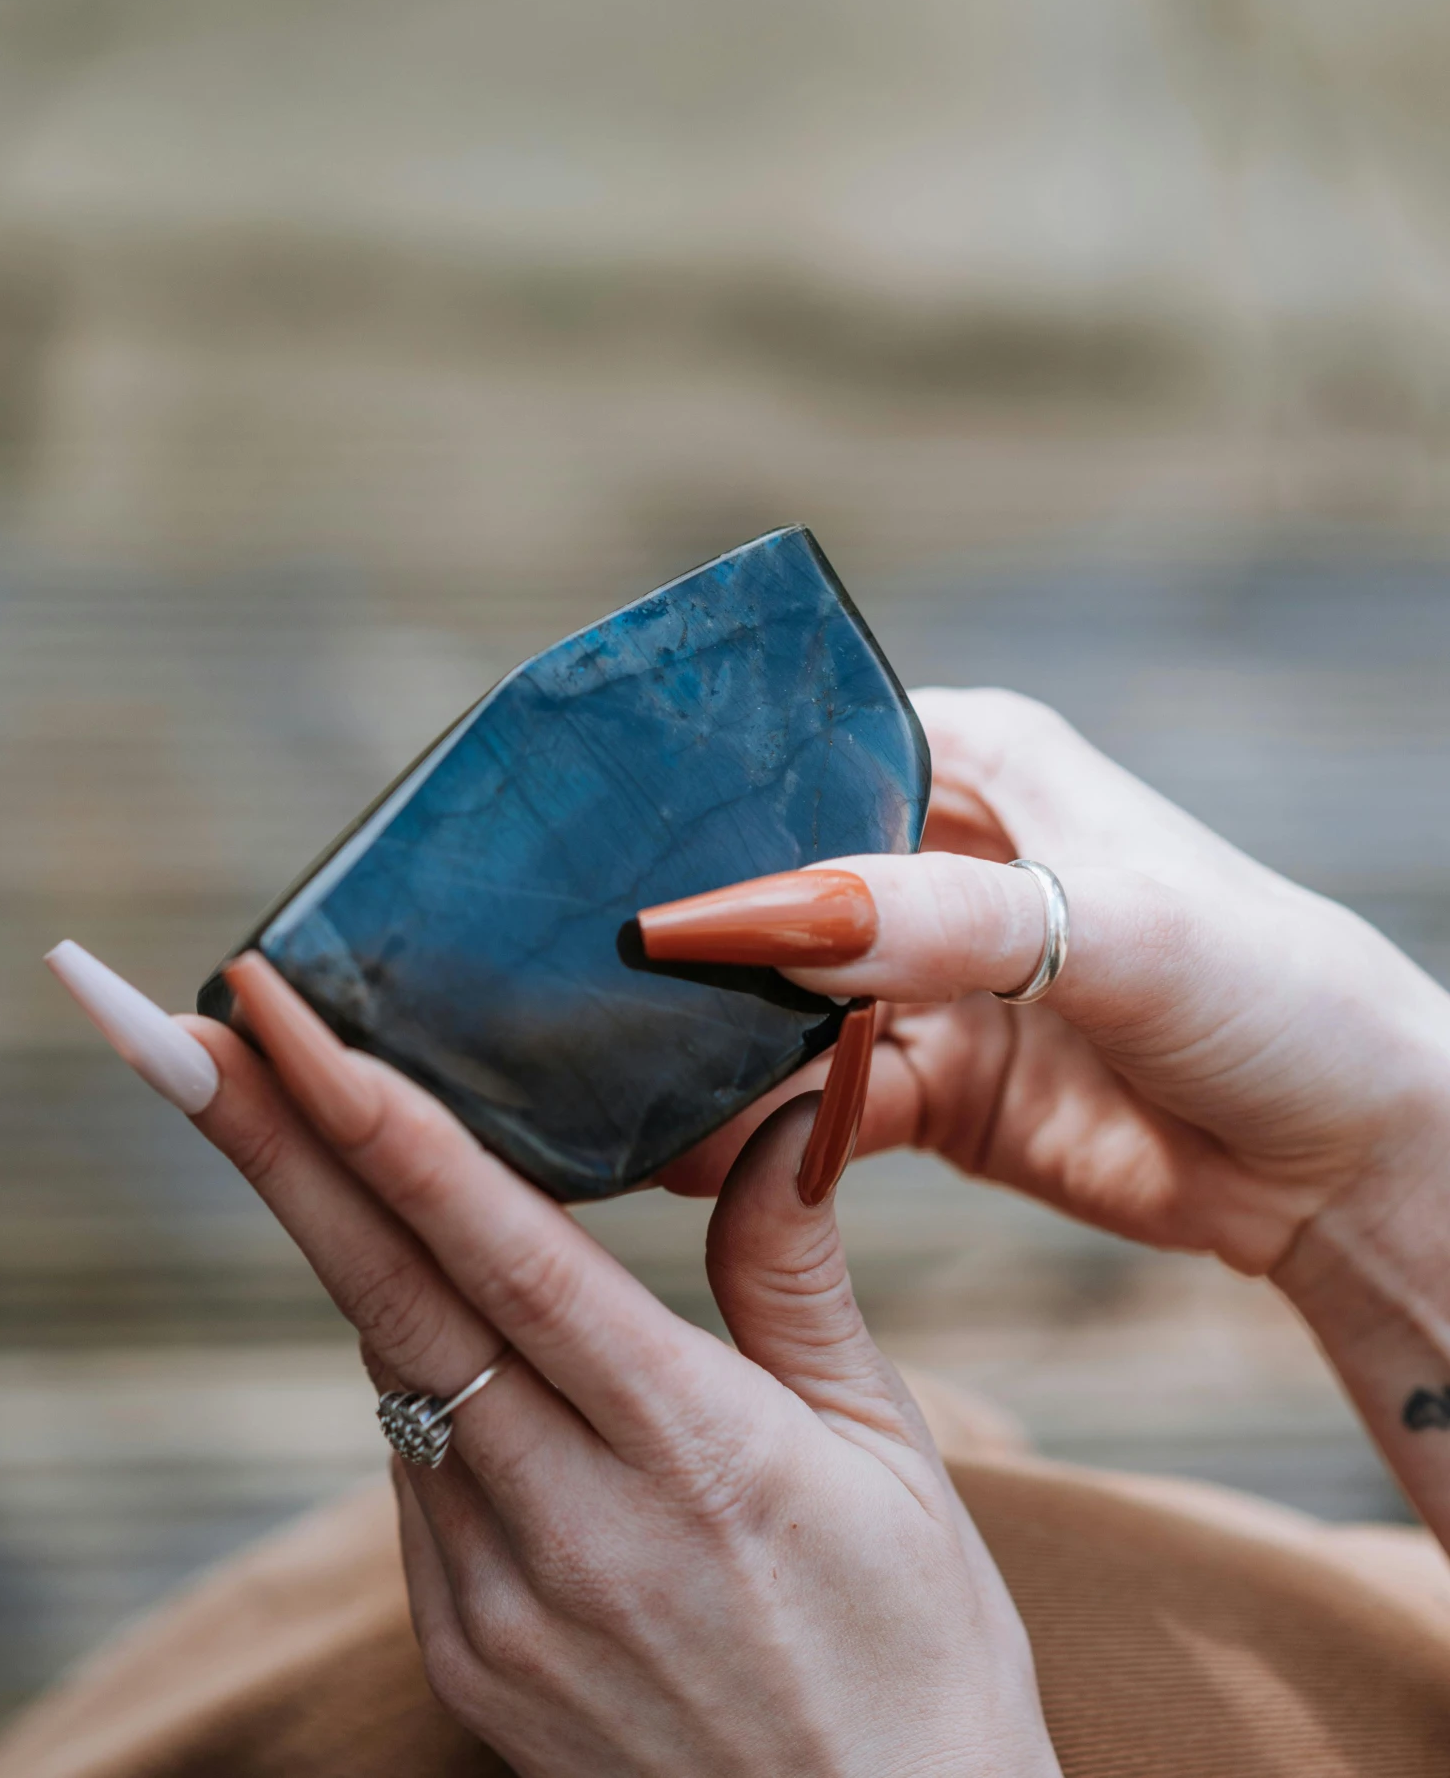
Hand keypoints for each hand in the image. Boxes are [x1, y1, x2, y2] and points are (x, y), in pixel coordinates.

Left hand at [181, 955, 1057, 1777]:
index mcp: (692, 1451)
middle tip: (190, 1032)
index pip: (496, 1250)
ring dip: (339, 1237)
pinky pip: (414, 1467)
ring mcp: (500, 1606)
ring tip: (291, 1110)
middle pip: (386, 1294)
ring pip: (391, 1371)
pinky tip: (425, 1292)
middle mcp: (571, 1528)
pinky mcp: (468, 1658)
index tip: (282, 1018)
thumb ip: (798, 1273)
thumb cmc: (917, 1657)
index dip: (377, 1120)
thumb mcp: (890, 1451)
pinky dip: (411, 1361)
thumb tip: (781, 1112)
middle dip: (277, 1147)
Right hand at [662, 688, 1449, 1282]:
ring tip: (600, 1080)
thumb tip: (759, 918)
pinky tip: (675, 1158)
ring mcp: (921, 979)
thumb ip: (934, 920)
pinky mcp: (923, 1089)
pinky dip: (748, 1133)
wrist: (1346, 1159)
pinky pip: (804, 1105)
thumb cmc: (1267, 986)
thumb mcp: (1108, 924)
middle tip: (566, 982)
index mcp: (973, 758)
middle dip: (684, 934)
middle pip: (765, 884)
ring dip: (700, 1046)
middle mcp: (930, 857)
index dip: (698, 800)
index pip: (799, 753)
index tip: (588, 854)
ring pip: (770, 1004)